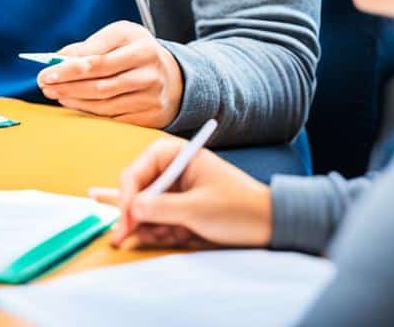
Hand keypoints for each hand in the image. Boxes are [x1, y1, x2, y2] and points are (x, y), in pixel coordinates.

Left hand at [37, 21, 183, 127]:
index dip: (68, 69)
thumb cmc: (138, 51)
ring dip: (74, 101)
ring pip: (104, 104)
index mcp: (142, 49)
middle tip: (44, 86)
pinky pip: (113, 118)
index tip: (46, 72)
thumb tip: (59, 57)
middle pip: (99, 85)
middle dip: (67, 86)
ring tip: (56, 94)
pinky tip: (75, 105)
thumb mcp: (121, 36)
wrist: (174, 77)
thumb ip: (91, 45)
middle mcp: (149, 74)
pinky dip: (90, 113)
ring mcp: (151, 99)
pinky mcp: (150, 118)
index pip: (98, 61)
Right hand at [90, 135, 272, 250]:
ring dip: (148, 226)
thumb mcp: (197, 209)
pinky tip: (173, 236)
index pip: (136, 172)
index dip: (127, 197)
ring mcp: (175, 188)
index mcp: (173, 154)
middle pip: (137, 190)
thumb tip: (132, 209)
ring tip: (166, 236)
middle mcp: (170, 167)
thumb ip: (161, 208)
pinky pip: (158, 218)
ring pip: (145, 208)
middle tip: (123, 238)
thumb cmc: (237, 208)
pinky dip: (160, 230)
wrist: (270, 224)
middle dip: (134, 215)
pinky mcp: (180, 206)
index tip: (125, 222)